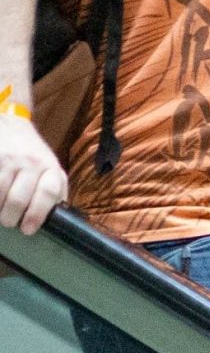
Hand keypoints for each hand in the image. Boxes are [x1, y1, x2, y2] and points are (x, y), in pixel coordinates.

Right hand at [0, 109, 67, 236]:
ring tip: (0, 214)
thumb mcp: (53, 169)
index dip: (37, 214)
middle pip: (19, 198)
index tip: (28, 229)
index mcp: (50, 169)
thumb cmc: (35, 154)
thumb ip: (57, 191)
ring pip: (0, 193)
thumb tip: (60, 219)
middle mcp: (30, 163)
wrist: (12, 123)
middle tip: (10, 223)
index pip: (48, 193)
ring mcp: (9, 159)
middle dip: (12, 217)